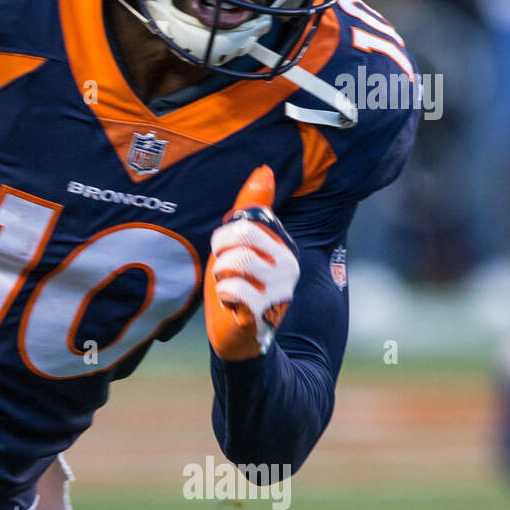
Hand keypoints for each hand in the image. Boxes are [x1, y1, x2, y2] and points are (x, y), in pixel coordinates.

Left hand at [204, 165, 299, 360]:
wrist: (238, 340)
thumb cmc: (236, 287)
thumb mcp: (239, 243)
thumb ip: (250, 207)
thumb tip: (264, 169)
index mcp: (283, 244)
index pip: (247, 218)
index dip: (226, 237)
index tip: (232, 254)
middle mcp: (289, 264)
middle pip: (240, 234)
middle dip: (221, 254)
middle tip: (227, 274)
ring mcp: (281, 288)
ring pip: (233, 261)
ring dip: (221, 278)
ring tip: (231, 290)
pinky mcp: (268, 311)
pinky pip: (232, 288)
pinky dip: (224, 297)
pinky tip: (234, 306)